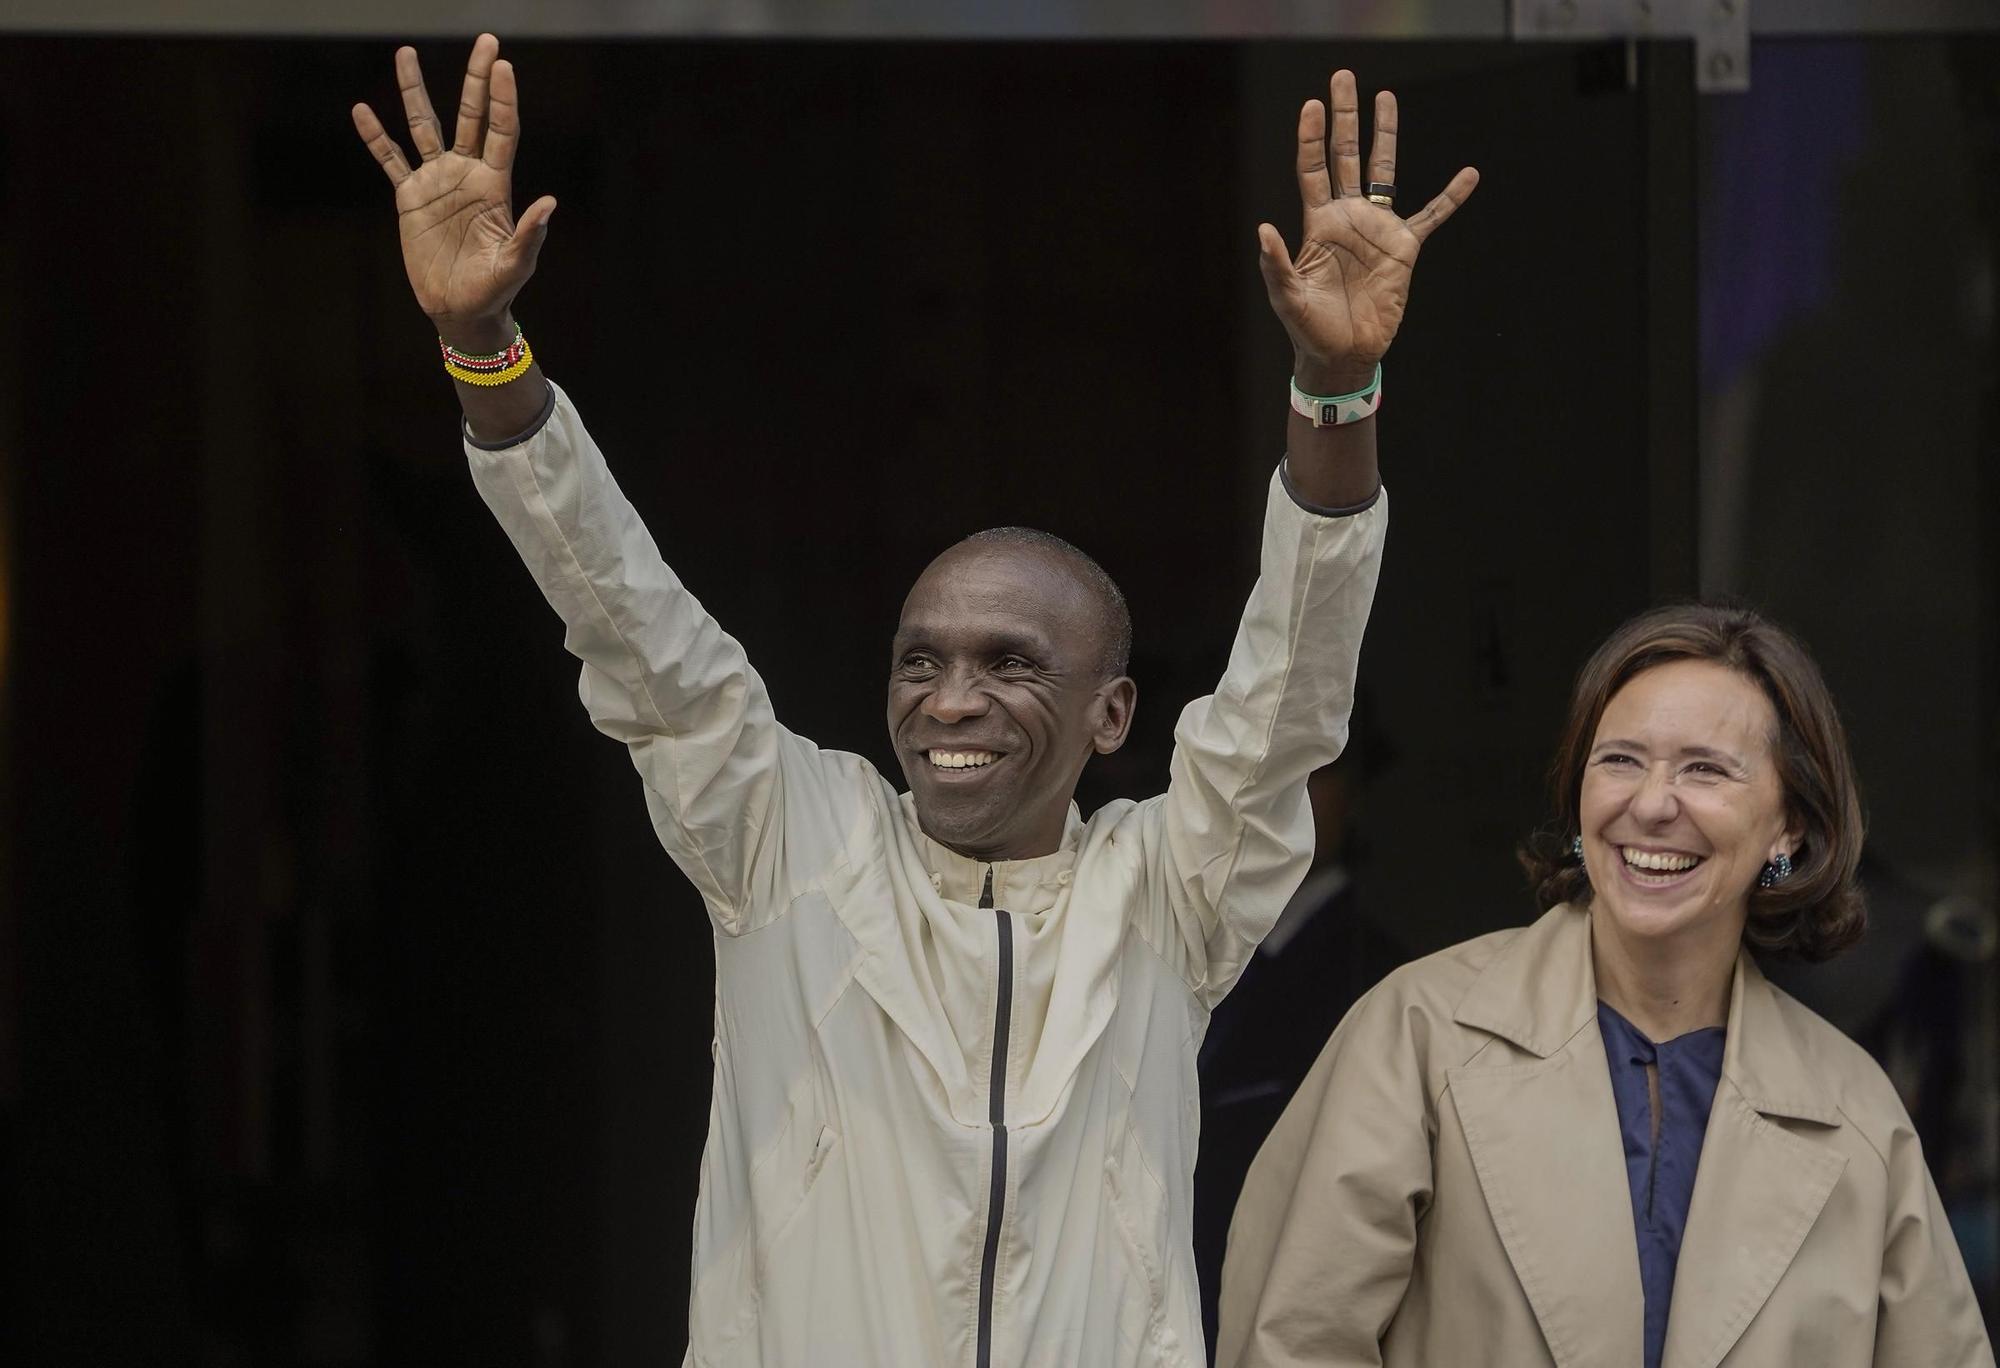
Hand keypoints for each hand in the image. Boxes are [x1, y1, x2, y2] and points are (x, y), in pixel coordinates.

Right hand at [351, 34, 555, 349]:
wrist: (460, 309)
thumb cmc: (494, 289)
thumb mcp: (515, 264)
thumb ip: (530, 234)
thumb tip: (550, 203)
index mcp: (495, 185)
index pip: (501, 132)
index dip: (502, 100)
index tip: (504, 65)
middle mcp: (466, 174)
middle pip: (471, 116)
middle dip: (476, 79)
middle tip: (486, 40)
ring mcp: (437, 182)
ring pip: (424, 127)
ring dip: (415, 91)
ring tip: (406, 53)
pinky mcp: (410, 198)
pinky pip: (390, 161)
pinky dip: (375, 138)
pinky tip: (362, 111)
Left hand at [1258, 71, 1477, 392]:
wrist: (1343, 354)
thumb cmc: (1308, 328)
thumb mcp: (1286, 297)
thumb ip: (1275, 264)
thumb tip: (1264, 230)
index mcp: (1318, 224)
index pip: (1313, 169)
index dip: (1311, 138)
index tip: (1311, 106)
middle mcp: (1347, 217)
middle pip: (1346, 156)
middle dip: (1345, 118)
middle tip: (1343, 78)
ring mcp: (1376, 229)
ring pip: (1383, 172)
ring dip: (1385, 135)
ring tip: (1385, 99)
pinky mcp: (1403, 249)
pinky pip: (1431, 216)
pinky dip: (1450, 197)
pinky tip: (1469, 174)